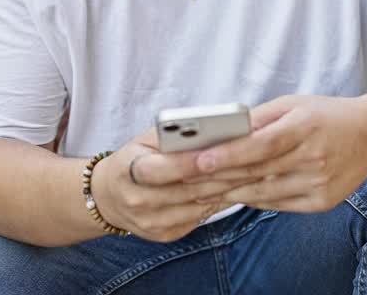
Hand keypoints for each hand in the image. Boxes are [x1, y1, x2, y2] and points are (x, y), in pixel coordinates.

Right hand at [90, 128, 257, 241]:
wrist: (110, 196)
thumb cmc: (137, 156)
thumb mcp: (147, 139)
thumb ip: (175, 135)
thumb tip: (215, 131)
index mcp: (128, 170)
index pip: (161, 169)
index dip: (190, 162)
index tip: (219, 151)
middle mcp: (138, 201)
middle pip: (188, 190)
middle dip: (223, 174)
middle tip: (256, 161)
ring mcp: (151, 222)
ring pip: (200, 205)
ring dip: (229, 190)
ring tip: (256, 173)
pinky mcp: (165, 235)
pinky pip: (201, 218)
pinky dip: (221, 202)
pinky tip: (239, 189)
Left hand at [190, 95, 366, 212]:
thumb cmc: (326, 115)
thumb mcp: (293, 104)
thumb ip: (258, 119)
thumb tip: (222, 132)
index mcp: (305, 127)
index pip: (260, 145)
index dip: (228, 155)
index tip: (199, 161)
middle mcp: (313, 158)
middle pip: (256, 172)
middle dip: (218, 176)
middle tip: (186, 177)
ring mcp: (319, 184)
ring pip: (263, 193)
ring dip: (230, 191)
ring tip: (203, 188)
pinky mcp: (321, 202)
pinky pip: (278, 204)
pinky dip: (255, 199)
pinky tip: (237, 193)